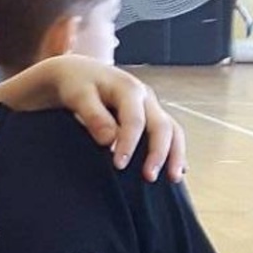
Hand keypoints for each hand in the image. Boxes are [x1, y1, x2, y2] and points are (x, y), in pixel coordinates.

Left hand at [0, 57, 186, 182]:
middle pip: (163, 125)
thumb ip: (93, 116)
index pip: (135, 120)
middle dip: (159, 153)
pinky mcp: (150, 117)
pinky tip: (176, 170)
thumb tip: (109, 141)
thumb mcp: (78, 95)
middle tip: (149, 177)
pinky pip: (170, 134)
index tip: (119, 166)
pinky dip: (174, 151)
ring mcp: (151, 107)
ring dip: (175, 154)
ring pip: (172, 130)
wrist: (79, 73)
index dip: (128, 144)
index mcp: (128, 89)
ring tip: (173, 179)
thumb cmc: (76, 84)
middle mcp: (145, 97)